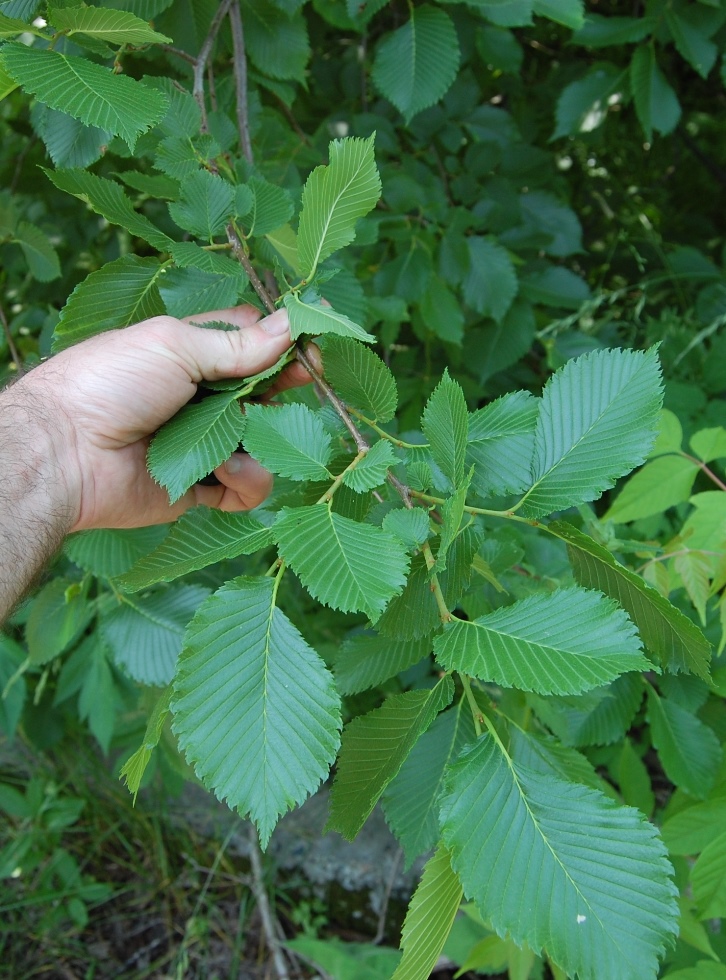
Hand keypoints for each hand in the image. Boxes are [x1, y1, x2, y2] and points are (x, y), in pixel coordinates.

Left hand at [27, 305, 312, 530]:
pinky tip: (224, 469)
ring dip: (262, 437)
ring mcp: (203, 443)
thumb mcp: (175, 346)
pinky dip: (246, 479)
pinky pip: (247, 486)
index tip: (315, 341)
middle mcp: (200, 397)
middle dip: (285, 386)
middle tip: (305, 381)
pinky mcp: (202, 486)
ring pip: (263, 441)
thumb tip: (293, 325)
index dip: (284, 339)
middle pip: (264, 390)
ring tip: (240, 438)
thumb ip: (238, 344)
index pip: (251, 339)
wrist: (64, 452)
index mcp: (191, 352)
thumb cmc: (112, 383)